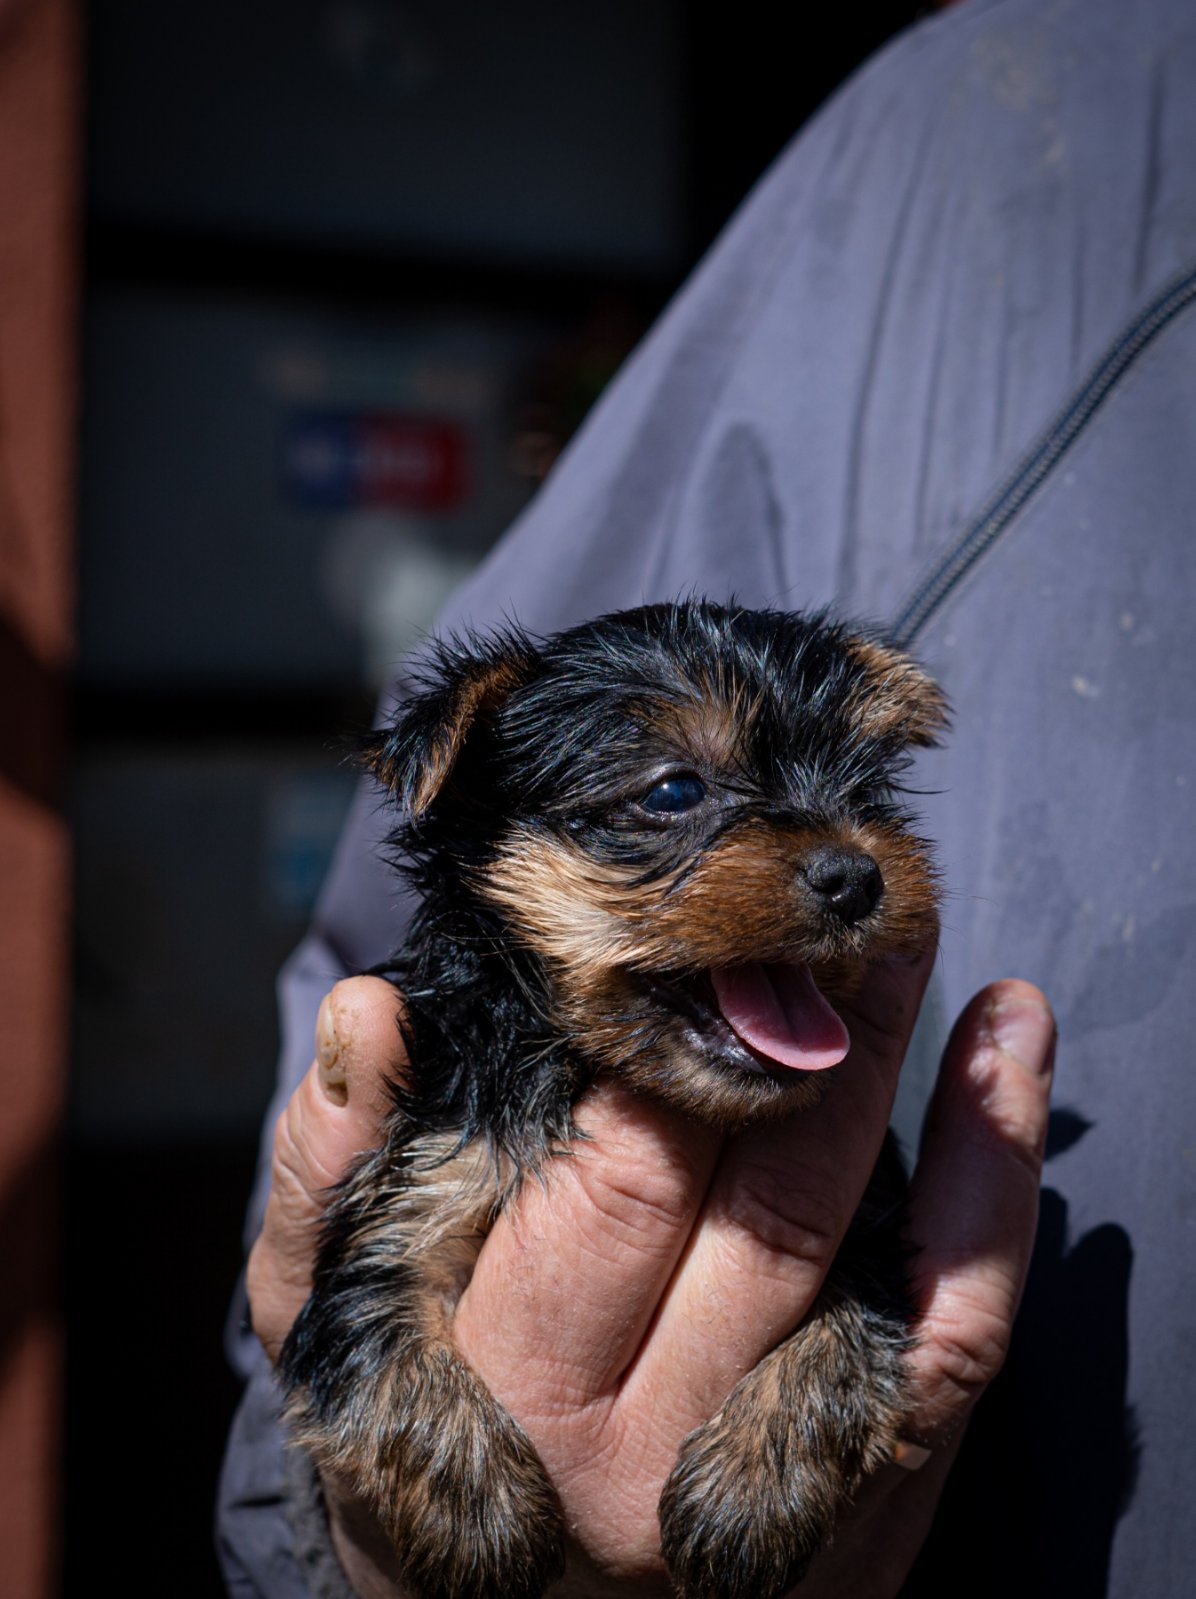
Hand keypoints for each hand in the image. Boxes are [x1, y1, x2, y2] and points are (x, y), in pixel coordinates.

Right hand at [247, 965, 1053, 1597]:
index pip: (619, 1168)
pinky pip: (959, 1324)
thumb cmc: (408, 1451)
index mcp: (514, 1388)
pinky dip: (996, 1180)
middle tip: (819, 896)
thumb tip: (374, 1013)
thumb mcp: (323, 1324)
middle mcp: (658, 1449)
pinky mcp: (872, 1492)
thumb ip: (327, 1172)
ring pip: (869, 1237)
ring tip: (902, 935)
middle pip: (759, 1190)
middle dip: (798, 1021)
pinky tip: (1001, 1057)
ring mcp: (782, 1481)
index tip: (694, 927)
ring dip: (902, 1064)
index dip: (667, 1031)